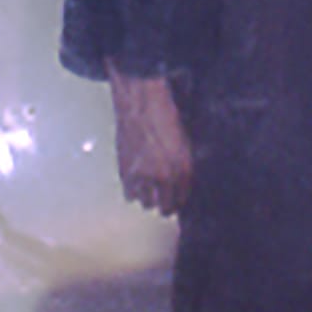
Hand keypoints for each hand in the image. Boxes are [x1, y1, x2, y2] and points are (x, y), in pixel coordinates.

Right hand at [106, 66, 192, 216]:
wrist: (142, 103)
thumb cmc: (166, 116)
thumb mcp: (185, 141)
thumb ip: (183, 163)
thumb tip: (181, 180)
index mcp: (184, 166)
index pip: (183, 197)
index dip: (180, 202)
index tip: (178, 204)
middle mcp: (165, 175)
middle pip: (166, 206)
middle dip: (166, 208)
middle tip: (165, 207)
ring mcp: (144, 176)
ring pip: (147, 204)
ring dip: (149, 201)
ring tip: (150, 198)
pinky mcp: (126, 172)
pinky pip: (130, 195)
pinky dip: (134, 193)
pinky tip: (137, 189)